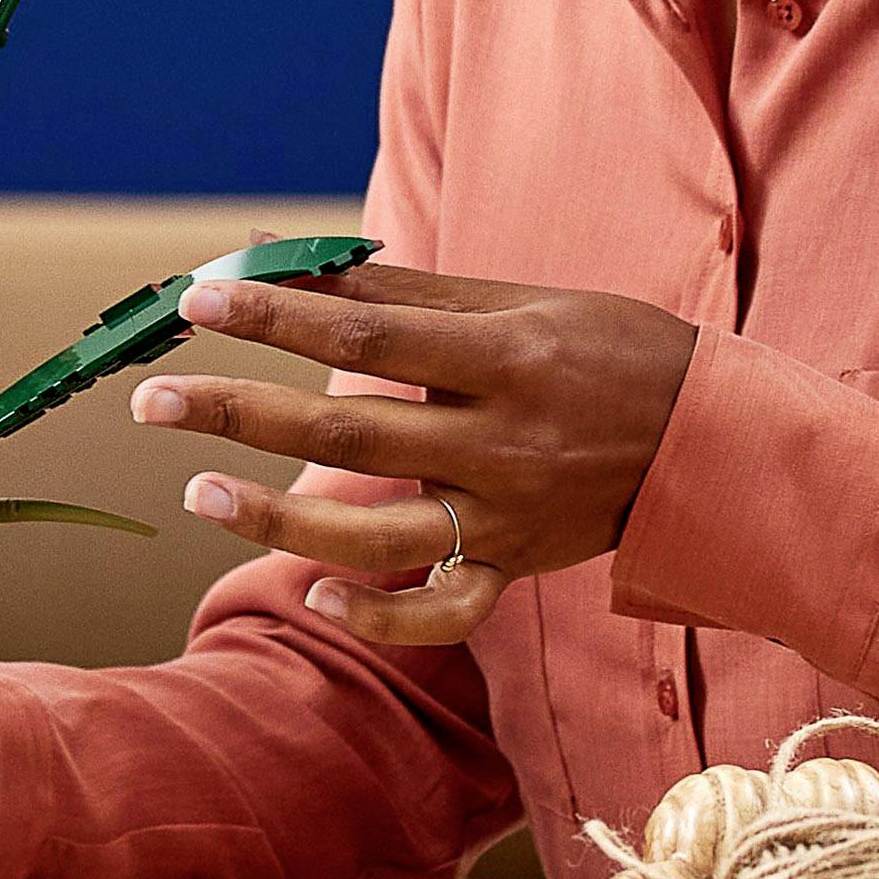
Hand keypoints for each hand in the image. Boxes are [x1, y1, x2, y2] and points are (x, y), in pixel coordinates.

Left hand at [130, 263, 695, 644]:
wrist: (727, 445)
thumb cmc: (612, 351)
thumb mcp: (518, 301)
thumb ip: (401, 290)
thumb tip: (291, 263)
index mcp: (507, 360)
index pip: (366, 334)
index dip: (275, 316)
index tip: (197, 297)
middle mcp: (504, 445)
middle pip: (350, 431)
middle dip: (240, 412)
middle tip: (151, 396)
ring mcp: (509, 518)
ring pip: (377, 533)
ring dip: (276, 518)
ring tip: (195, 492)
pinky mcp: (518, 569)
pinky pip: (444, 611)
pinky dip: (379, 614)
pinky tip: (312, 594)